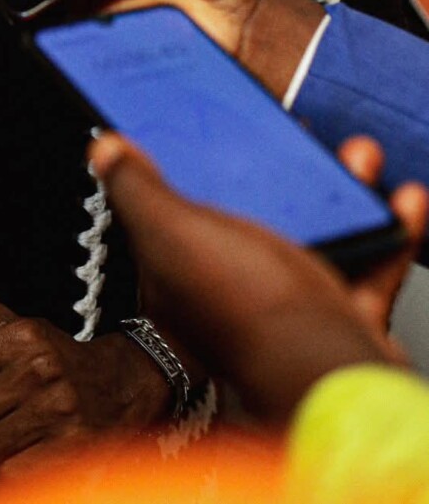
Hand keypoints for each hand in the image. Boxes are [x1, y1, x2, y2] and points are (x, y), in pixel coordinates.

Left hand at [0, 295, 170, 467]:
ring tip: (9, 430)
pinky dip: (14, 465)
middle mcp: (39, 369)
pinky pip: (13, 470)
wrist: (120, 383)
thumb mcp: (4, 324)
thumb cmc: (52, 354)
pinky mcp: (70, 446)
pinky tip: (27, 446)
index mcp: (20, 336)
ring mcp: (57, 410)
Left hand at [91, 130, 428, 422]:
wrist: (327, 380)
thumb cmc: (248, 312)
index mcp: (185, 270)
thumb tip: (105, 150)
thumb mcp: (173, 234)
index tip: (224, 123)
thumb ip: (138, 190)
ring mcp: (292, 306)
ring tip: (358, 158)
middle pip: (257, 211)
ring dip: (342, 190)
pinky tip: (401, 201)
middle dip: (284, 168)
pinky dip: (388, 231)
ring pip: (318, 233)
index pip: (182, 205)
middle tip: (303, 133)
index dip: (200, 164)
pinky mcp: (344, 317)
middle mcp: (236, 288)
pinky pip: (370, 265)